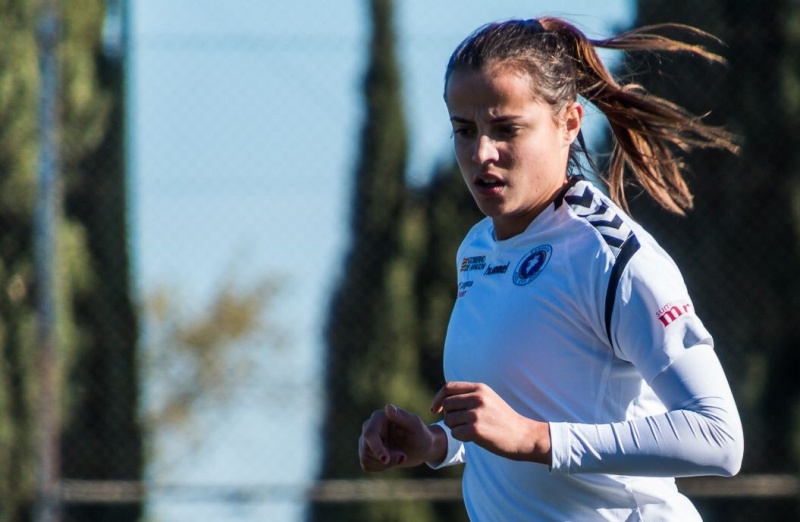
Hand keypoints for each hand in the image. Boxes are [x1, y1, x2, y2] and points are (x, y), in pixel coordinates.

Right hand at [359, 404, 446, 471]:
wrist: (421, 448)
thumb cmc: (420, 434)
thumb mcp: (415, 425)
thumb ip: (402, 416)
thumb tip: (388, 407)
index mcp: (378, 417)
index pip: (369, 434)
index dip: (376, 448)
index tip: (386, 459)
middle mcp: (369, 427)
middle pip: (366, 448)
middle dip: (386, 458)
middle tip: (403, 457)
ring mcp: (366, 440)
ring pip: (365, 458)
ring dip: (385, 464)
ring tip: (401, 457)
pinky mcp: (367, 453)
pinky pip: (366, 465)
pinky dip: (380, 468)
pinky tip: (392, 462)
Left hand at [431, 381, 550, 464]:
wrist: (522, 435)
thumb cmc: (502, 419)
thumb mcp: (488, 399)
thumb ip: (469, 395)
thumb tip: (443, 399)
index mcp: (479, 388)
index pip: (448, 387)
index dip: (438, 398)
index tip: (436, 409)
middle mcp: (477, 398)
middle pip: (446, 404)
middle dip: (449, 416)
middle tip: (461, 424)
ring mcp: (476, 414)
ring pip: (448, 420)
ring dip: (455, 428)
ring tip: (470, 430)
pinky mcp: (476, 430)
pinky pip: (455, 433)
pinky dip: (461, 437)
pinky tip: (474, 437)